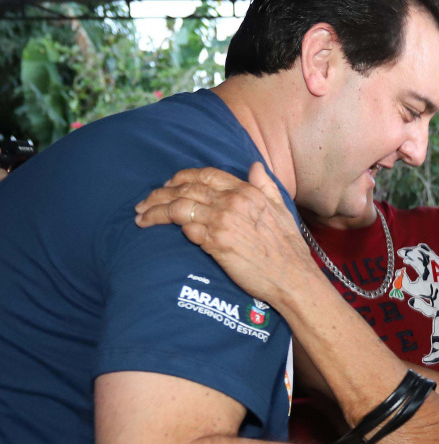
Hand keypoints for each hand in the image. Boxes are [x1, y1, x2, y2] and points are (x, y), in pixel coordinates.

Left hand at [134, 163, 315, 305]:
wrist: (292, 277)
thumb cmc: (288, 247)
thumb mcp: (282, 208)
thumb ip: (265, 185)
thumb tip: (254, 166)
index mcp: (248, 192)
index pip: (207, 174)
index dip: (183, 176)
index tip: (169, 184)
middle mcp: (233, 203)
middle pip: (186, 189)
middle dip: (159, 194)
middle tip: (143, 202)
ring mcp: (223, 222)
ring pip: (179, 208)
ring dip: (154, 211)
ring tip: (141, 217)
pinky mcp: (216, 244)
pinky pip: (186, 230)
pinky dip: (172, 228)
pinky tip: (161, 231)